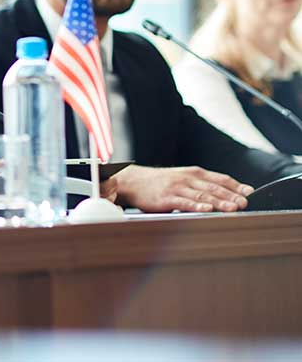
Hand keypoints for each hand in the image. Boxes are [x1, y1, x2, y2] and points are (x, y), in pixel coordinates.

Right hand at [105, 164, 252, 212]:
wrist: (133, 181)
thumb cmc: (159, 183)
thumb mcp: (182, 178)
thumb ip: (200, 185)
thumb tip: (224, 194)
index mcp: (193, 173)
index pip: (219, 178)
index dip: (235, 185)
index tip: (249, 193)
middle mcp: (187, 178)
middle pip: (213, 187)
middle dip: (231, 195)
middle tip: (245, 203)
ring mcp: (176, 188)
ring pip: (202, 195)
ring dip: (219, 202)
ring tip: (233, 208)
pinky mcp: (166, 198)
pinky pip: (184, 202)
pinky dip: (196, 206)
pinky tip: (206, 210)